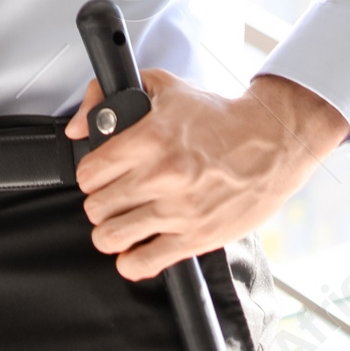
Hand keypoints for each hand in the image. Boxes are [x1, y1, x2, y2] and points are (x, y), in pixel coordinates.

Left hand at [65, 69, 348, 280]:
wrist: (270, 140)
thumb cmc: (218, 116)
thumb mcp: (164, 87)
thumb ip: (110, 97)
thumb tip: (79, 124)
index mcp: (150, 138)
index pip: (90, 172)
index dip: (88, 175)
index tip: (96, 176)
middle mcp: (162, 176)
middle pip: (97, 207)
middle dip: (98, 203)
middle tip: (109, 198)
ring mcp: (178, 210)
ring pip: (113, 237)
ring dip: (109, 232)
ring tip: (118, 223)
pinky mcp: (196, 237)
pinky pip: (145, 263)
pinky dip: (132, 261)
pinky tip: (135, 249)